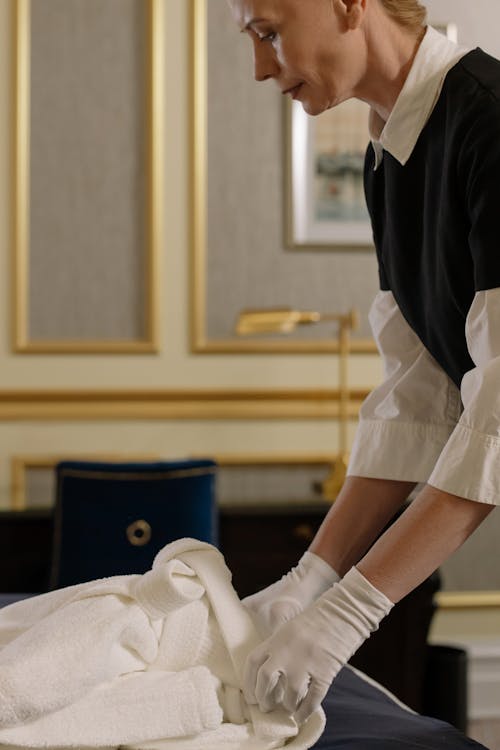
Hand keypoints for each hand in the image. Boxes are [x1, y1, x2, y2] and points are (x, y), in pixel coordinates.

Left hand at [243, 566, 393, 723]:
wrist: (344, 611)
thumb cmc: (318, 619)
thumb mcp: (291, 628)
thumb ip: (279, 647)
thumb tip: (271, 675)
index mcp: (276, 638)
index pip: (253, 662)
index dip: (248, 683)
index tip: (251, 697)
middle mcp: (286, 651)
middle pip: (265, 680)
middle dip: (263, 698)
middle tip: (266, 707)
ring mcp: (305, 662)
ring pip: (290, 695)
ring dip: (287, 706)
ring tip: (288, 709)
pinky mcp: (324, 671)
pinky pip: (312, 699)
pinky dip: (305, 711)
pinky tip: (302, 716)